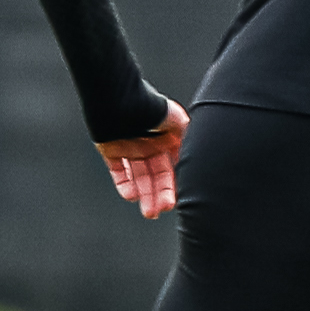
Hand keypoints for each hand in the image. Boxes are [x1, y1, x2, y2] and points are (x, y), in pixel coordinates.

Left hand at [97, 101, 188, 219]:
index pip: (174, 167)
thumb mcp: (180, 122)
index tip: (179, 199)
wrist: (120, 98)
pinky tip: (132, 196)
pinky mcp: (112, 149)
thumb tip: (198, 160)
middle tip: (162, 210)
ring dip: (144, 194)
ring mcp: (131, 147)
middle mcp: (151, 144)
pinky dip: (124, 184)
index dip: (175, 184)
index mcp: (168, 138)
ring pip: (139, 176)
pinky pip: (118, 171)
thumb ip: (188, 140)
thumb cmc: (152, 107)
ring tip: (149, 212)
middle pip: (157, 175)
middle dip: (160, 194)